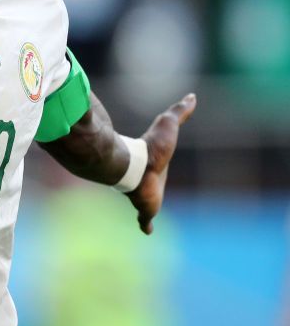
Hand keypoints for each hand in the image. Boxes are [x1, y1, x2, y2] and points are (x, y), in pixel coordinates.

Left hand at [126, 93, 196, 234]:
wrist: (134, 166)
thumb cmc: (151, 147)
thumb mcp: (168, 125)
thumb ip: (179, 112)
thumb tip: (192, 96)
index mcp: (154, 165)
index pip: (154, 166)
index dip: (154, 167)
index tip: (153, 169)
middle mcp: (148, 181)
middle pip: (149, 185)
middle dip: (149, 190)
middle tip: (149, 195)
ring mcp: (146, 195)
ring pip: (145, 204)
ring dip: (145, 209)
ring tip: (146, 217)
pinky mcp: (146, 208)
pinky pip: (146, 219)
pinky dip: (146, 224)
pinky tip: (146, 230)